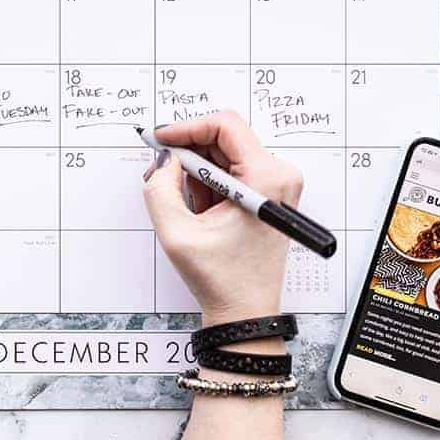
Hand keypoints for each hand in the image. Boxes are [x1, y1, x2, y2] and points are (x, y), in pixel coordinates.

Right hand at [143, 112, 302, 326]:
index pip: (225, 125)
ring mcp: (275, 184)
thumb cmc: (222, 280)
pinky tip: (198, 208)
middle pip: (224, 137)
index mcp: (266, 179)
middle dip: (187, 150)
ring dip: (195, 169)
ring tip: (182, 201)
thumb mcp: (177, 233)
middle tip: (161, 169)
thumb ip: (160, 188)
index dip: (187, 127)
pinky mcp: (267, 193)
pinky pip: (230, 169)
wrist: (245, 313)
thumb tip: (164, 159)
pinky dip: (206, 181)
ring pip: (224, 153)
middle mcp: (278, 175)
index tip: (161, 140)